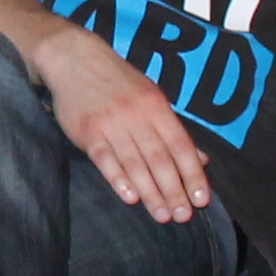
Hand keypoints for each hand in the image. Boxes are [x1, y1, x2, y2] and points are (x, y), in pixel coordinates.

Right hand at [38, 28, 210, 225]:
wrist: (74, 58)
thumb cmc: (117, 81)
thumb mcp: (151, 97)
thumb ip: (173, 130)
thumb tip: (201, 159)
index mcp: (157, 107)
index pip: (180, 146)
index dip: (192, 174)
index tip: (201, 199)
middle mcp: (137, 116)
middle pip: (160, 159)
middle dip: (173, 190)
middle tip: (182, 216)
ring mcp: (111, 124)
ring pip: (135, 163)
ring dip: (150, 192)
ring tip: (161, 215)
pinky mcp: (88, 131)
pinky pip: (105, 158)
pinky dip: (118, 178)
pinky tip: (129, 197)